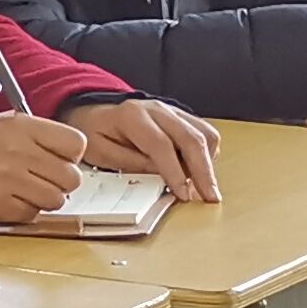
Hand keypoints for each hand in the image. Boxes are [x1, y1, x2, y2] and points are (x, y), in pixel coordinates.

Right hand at [0, 110, 86, 221]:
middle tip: (43, 177)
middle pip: (71, 177)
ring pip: (55, 200)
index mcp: (22, 127)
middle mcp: (16, 151)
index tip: (59, 158)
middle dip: (60, 181)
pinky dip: (24, 210)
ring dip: (44, 198)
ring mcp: (6, 179)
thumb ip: (43, 136)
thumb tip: (75, 159)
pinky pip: (31, 215)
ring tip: (26, 189)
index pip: (76, 144)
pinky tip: (10, 197)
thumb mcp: (10, 124)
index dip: (71, 155)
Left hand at [77, 98, 222, 202]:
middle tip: (210, 198)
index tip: (183, 194)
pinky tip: (197, 172)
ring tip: (202, 187)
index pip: (161, 144)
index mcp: (132, 116)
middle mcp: (157, 109)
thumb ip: (129, 163)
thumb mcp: (99, 152)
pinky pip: (206, 134)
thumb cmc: (96, 133)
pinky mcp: (183, 117)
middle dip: (203, 171)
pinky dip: (208, 155)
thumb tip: (161, 176)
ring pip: (205, 134)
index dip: (174, 172)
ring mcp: (173, 111)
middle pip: (191, 138)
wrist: (96, 112)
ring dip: (208, 163)